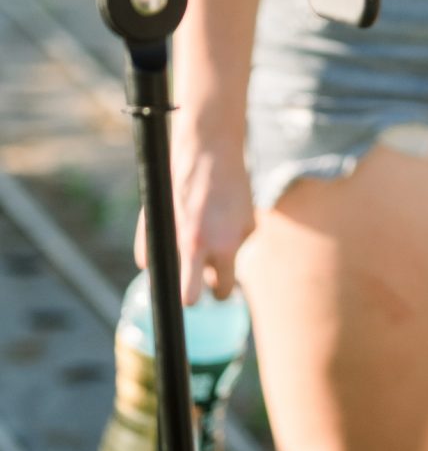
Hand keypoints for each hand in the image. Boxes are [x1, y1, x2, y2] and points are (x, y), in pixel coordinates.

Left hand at [134, 128, 254, 305]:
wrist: (211, 150)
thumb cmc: (176, 183)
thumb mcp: (155, 216)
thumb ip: (152, 248)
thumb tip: (151, 272)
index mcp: (192, 244)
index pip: (192, 294)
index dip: (188, 300)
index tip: (186, 298)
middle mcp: (221, 244)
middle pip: (223, 291)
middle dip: (215, 291)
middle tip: (206, 281)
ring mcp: (240, 235)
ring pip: (231, 262)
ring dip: (222, 256)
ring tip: (209, 225)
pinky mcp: (252, 225)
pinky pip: (239, 242)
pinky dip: (232, 235)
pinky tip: (222, 213)